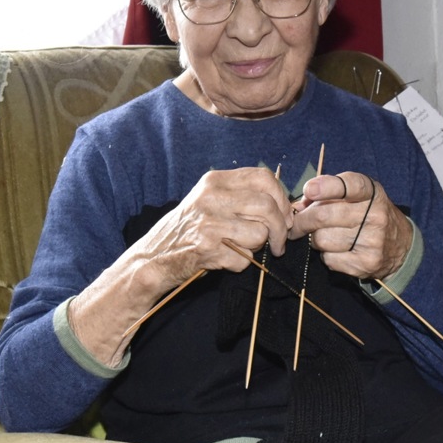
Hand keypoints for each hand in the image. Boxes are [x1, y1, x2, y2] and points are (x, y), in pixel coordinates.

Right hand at [138, 167, 293, 285]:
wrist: (154, 257)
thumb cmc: (190, 229)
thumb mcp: (211, 200)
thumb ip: (243, 196)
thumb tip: (288, 208)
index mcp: (215, 181)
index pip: (264, 178)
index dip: (282, 198)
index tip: (285, 216)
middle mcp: (211, 197)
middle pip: (267, 206)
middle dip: (280, 229)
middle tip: (278, 244)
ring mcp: (208, 222)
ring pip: (260, 233)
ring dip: (259, 247)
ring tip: (241, 248)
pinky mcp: (206, 248)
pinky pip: (245, 258)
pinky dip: (241, 264)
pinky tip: (225, 259)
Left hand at [289, 172, 411, 278]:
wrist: (401, 245)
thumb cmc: (369, 214)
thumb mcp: (357, 195)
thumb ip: (328, 193)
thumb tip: (299, 205)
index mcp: (371, 193)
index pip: (349, 185)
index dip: (326, 187)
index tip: (309, 190)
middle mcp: (375, 215)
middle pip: (323, 216)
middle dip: (302, 221)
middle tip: (295, 225)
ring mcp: (372, 241)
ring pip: (322, 239)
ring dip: (314, 239)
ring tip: (323, 236)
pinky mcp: (366, 263)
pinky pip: (329, 259)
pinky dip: (326, 255)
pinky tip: (336, 250)